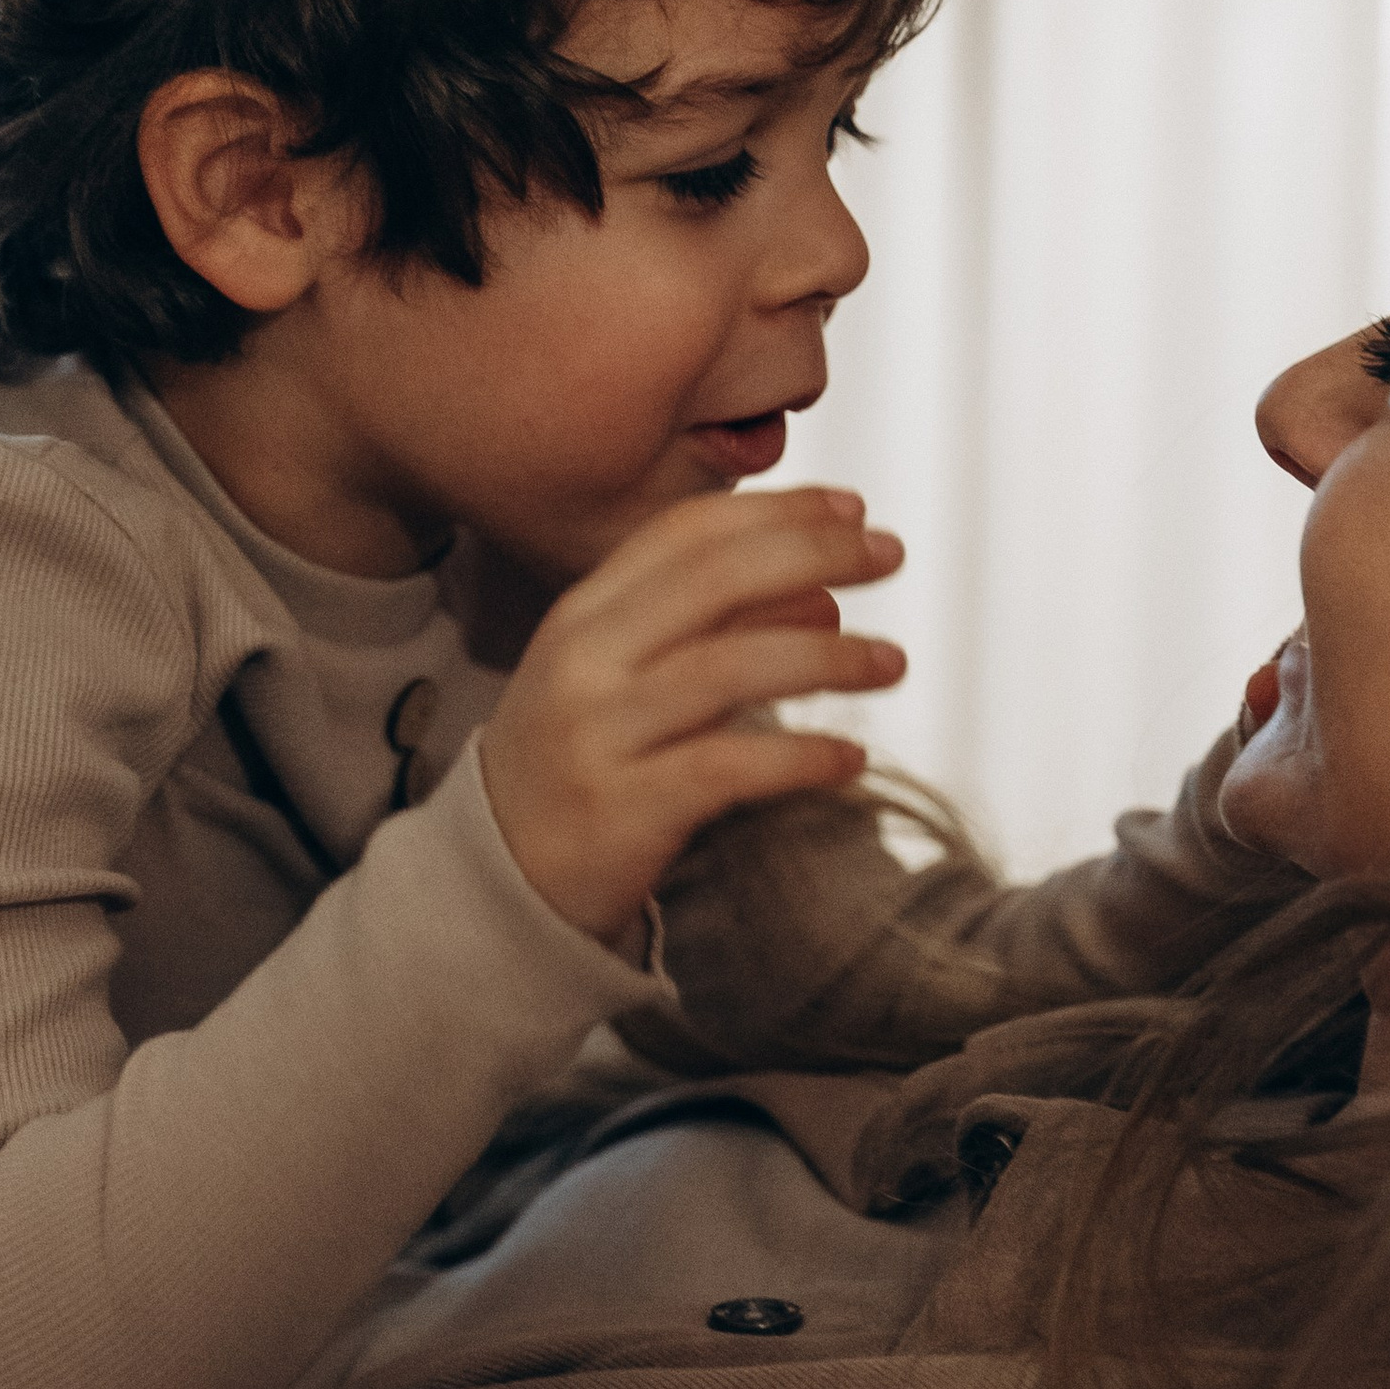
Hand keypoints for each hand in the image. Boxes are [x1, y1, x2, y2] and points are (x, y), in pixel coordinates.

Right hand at [478, 486, 906, 942]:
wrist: (497, 880)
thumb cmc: (580, 768)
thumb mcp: (627, 682)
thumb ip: (715, 630)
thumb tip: (824, 590)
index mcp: (583, 614)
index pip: (686, 533)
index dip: (777, 511)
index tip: (852, 509)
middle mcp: (584, 661)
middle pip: (714, 579)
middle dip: (815, 555)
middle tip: (892, 556)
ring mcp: (598, 733)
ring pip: (729, 667)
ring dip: (827, 658)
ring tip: (891, 662)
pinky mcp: (623, 808)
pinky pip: (730, 766)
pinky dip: (800, 756)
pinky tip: (849, 759)